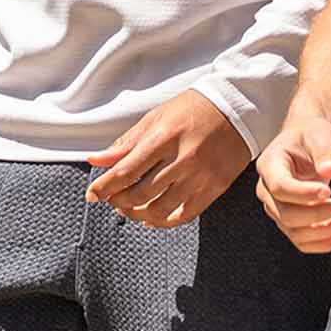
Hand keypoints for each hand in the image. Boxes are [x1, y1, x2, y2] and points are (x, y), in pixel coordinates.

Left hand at [86, 89, 250, 227]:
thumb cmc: (195, 109)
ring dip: (137, 214)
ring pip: (160, 209)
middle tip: (112, 199)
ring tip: (129, 209)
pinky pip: (184, 216)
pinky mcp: (213, 188)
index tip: (93, 194)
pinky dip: (163, 222)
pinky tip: (152, 218)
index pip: (125, 171)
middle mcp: (182, 159)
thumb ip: (126, 143)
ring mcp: (199, 177)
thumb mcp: (156, 118)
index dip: (104, 187)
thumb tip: (97, 160)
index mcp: (164, 137)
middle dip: (118, 201)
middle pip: (140, 194)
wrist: (237, 108)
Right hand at [256, 114, 330, 253]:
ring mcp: (276, 207)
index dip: (303, 194)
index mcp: (270, 164)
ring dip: (322, 231)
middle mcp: (267, 188)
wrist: (310, 143)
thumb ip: (326, 152)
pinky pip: (300, 240)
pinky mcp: (288, 220)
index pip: (280, 186)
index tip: (328, 192)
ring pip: (293, 230)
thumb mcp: (322, 135)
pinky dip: (321, 243)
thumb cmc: (312, 136)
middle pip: (285, 213)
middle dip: (317, 215)